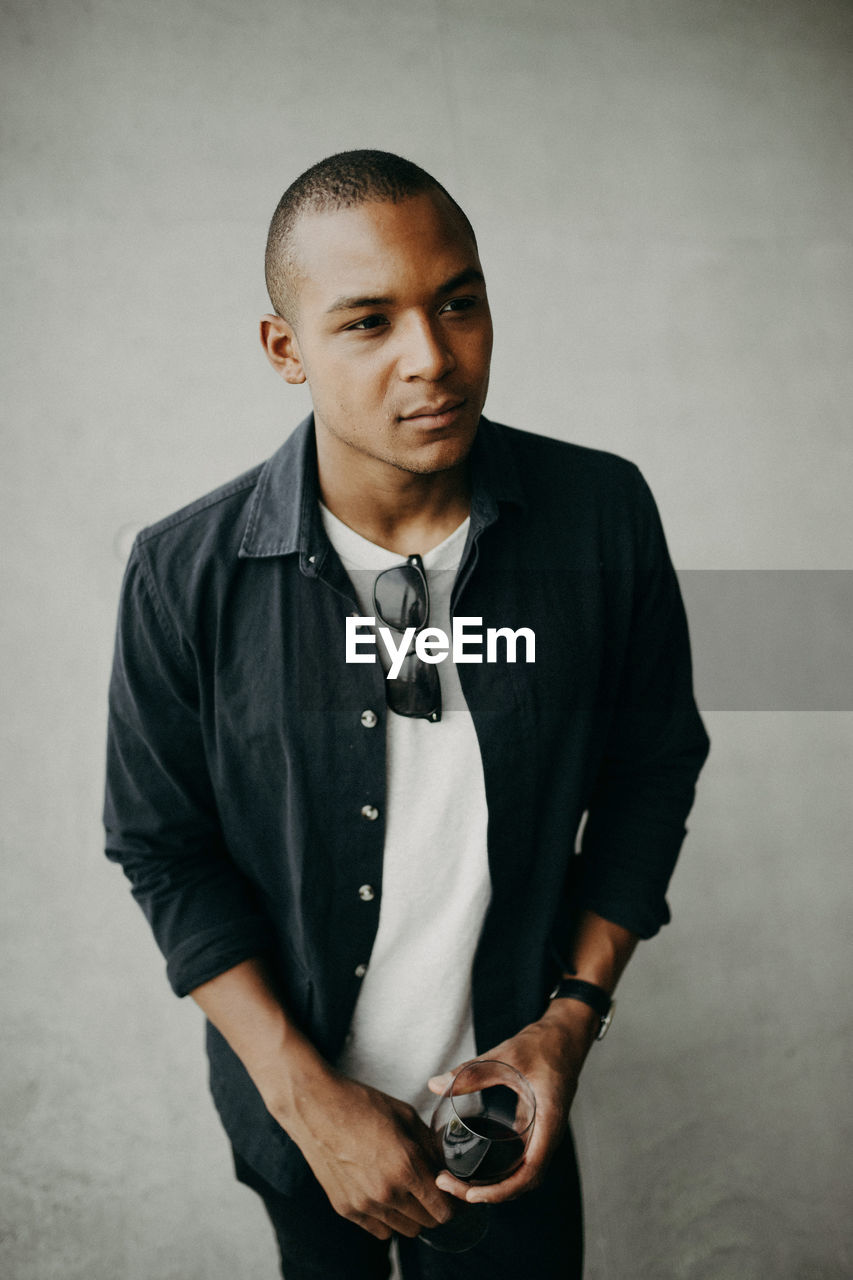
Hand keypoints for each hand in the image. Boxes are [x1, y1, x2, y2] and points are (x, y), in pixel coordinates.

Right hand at [275, 1068, 454, 1240]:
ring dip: (413, 1216)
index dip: (453, 1204)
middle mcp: (387, 1191)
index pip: (444, 1209)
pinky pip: (381, 1231)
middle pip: (428, 1223)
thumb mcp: (406, 1116)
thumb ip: (430, 1146)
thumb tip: (448, 1167)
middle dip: (435, 1208)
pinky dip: (389, 1220)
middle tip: (431, 1190)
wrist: (316, 1108)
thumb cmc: (362, 1105)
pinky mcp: (346, 1209)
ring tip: (408, 1192)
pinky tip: (385, 1196)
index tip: (453, 1195)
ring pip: (406, 1230)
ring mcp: (365, 1204)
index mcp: (406, 1165)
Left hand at [427, 1002, 598, 1205]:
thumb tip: (435, 1084)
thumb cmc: (543, 1044)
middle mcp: (549, 1134)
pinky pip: (521, 1160)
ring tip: (457, 1183)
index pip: (530, 1172)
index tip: (472, 1195)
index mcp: (549, 1120)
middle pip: (523, 1181)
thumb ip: (472, 1072)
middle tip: (450, 1186)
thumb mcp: (506, 1055)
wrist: (566, 1035)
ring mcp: (543, 1134)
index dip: (501, 1191)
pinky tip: (474, 1167)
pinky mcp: (536, 1129)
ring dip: (494, 1186)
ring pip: (522, 1174)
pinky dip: (500, 1171)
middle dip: (489, 1193)